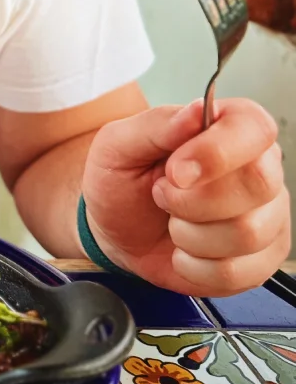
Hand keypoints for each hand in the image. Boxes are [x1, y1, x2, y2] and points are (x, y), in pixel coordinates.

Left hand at [81, 98, 289, 294]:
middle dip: (193, 200)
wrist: (116, 230)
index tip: (175, 171)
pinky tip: (183, 251)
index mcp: (229, 127)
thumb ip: (157, 125)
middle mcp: (259, 168)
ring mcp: (267, 216)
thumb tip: (198, 110)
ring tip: (172, 222)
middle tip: (163, 196)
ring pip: (248, 233)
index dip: (217, 152)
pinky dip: (196, 267)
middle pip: (258, 184)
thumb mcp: (118, 144)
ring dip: (190, 235)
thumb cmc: (121, 180)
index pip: (254, 128)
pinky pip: (239, 272)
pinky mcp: (262, 259)